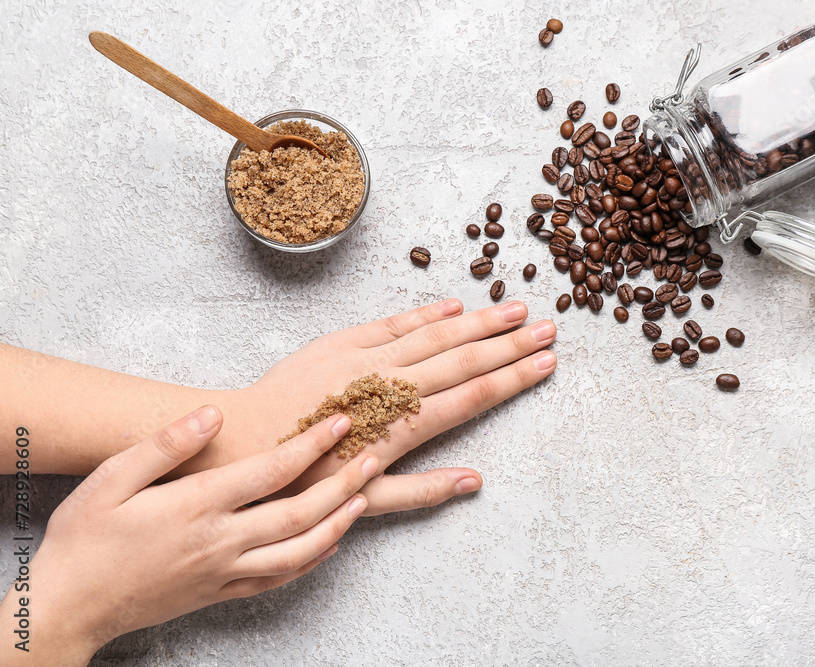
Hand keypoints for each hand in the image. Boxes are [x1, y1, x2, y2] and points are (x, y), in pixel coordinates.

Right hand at [0, 406, 380, 664]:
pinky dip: (310, 561)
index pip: (271, 470)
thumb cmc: (84, 538)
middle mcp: (220, 541)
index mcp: (197, 506)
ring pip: (299, 550)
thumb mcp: (111, 479)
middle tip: (373, 456)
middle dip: (342, 482)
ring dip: (338, 523)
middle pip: (299, 512)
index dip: (311, 444)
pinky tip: (328, 545)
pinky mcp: (221, 593)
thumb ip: (166, 444)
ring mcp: (224, 571)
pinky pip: (278, 579)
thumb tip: (214, 414)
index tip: (341, 422)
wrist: (69, 606)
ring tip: (364, 497)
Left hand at [203, 299, 556, 505]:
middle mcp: (390, 386)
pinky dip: (424, 313)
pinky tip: (453, 305)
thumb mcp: (362, 499)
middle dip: (510, 343)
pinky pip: (391, 323)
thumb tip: (475, 482)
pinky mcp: (339, 343)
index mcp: (400, 427)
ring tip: (515, 308)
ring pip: (434, 334)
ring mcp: (365, 359)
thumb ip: (422, 491)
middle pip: (463, 359)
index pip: (471, 397)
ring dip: (479, 321)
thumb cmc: (301, 480)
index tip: (546, 363)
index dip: (512, 378)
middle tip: (550, 327)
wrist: (241, 442)